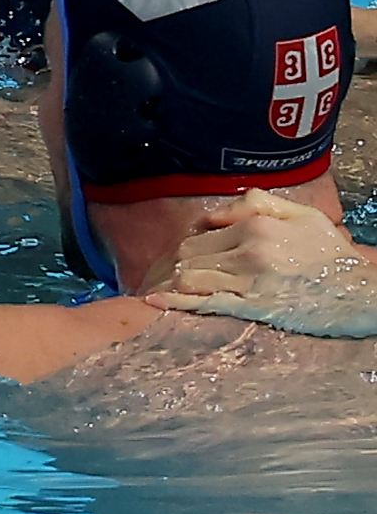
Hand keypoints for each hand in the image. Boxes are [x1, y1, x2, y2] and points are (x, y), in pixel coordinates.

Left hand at [146, 217, 376, 338]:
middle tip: (168, 274)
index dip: (187, 248)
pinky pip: (205, 303)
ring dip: (174, 283)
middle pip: (189, 257)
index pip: (200, 236)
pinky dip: (177, 301)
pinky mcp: (253, 308)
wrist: (361, 292)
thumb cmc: (331, 253)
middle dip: (176, 265)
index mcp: (257, 226)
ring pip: (191, 278)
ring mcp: (249, 282)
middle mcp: (249, 252)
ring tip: (165, 287)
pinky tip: (157, 300)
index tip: (181, 257)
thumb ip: (255, 205)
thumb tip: (211, 215)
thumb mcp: (302, 215)